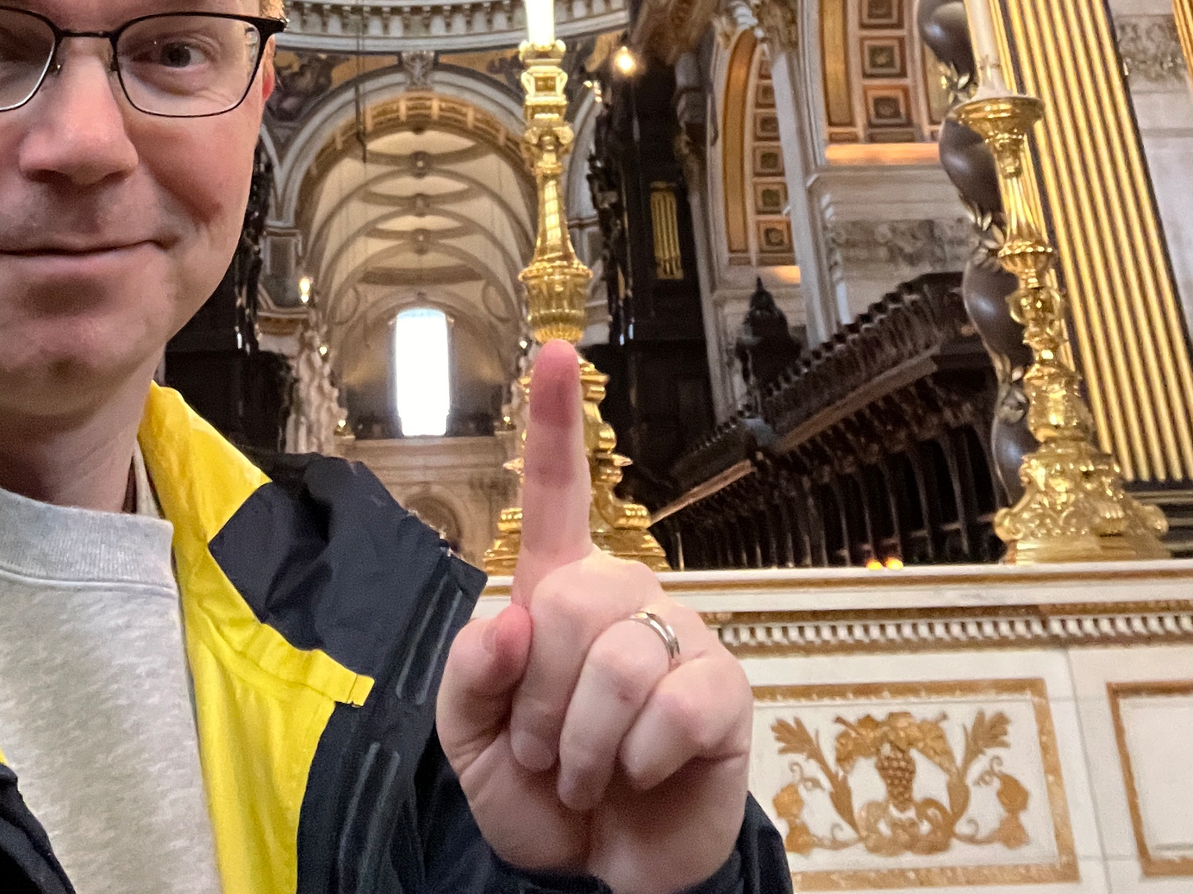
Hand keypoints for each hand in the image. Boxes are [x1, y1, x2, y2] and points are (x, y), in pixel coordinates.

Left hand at [437, 341, 752, 893]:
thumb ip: (468, 675)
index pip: (554, 491)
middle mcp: (623, 596)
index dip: (552, 421)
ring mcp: (680, 637)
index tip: (555, 351)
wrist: (597, 880)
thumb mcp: (470, 742)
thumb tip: (508, 619)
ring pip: (616, 661)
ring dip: (580, 742)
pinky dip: (639, 758)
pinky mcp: (724, 691)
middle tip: (544, 751)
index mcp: (558, 590)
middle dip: (538, 697)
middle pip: (571, 602)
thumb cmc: (538, 795)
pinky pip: (675, 704)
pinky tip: (641, 774)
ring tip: (585, 773)